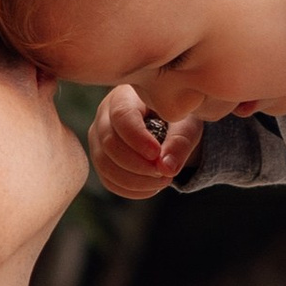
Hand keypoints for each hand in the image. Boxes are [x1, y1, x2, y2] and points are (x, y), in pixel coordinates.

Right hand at [91, 82, 204, 198]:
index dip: (137, 139)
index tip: (157, 154)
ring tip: (163, 181)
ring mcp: (98, 138)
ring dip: (135, 181)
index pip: (122, 116)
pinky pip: (108, 180)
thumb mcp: (186, 126)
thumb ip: (180, 143)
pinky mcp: (101, 160)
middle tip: (166, 174)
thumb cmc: (178, 120)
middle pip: (109, 143)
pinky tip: (152, 187)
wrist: (170, 128)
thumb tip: (166, 168)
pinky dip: (131, 190)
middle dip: (138, 165)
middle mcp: (105, 115)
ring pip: (105, 165)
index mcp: (125, 96)